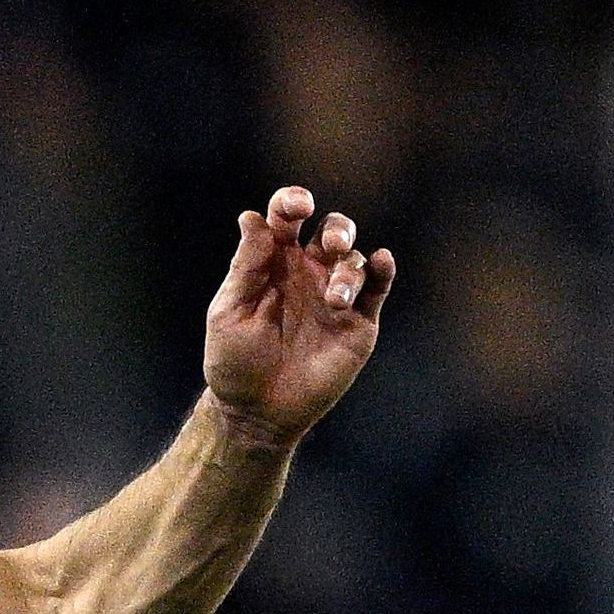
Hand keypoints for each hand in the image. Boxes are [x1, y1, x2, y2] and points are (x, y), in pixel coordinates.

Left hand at [200, 185, 396, 446]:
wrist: (258, 412)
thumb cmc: (235, 361)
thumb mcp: (230, 311)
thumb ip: (246, 266)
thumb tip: (252, 217)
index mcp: (273, 261)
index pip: (286, 217)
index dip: (293, 202)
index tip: (298, 207)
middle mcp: (308, 272)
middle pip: (332, 230)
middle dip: (338, 229)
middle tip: (332, 245)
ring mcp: (335, 296)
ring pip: (355, 260)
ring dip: (349, 270)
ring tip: (335, 301)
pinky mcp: (358, 322)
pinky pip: (378, 287)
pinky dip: (383, 270)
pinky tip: (382, 262)